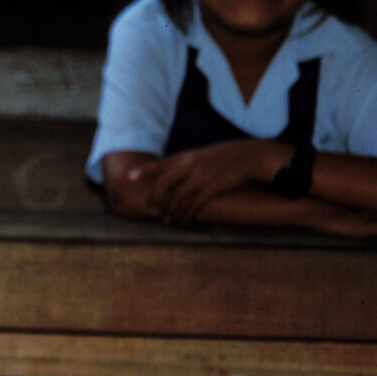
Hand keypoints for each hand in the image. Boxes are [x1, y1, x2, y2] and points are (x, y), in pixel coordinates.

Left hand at [129, 139, 283, 223]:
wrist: (247, 156)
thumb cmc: (219, 158)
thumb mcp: (198, 156)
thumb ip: (182, 166)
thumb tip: (164, 183)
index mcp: (184, 157)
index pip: (160, 164)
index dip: (144, 171)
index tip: (130, 178)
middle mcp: (190, 165)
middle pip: (163, 185)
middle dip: (156, 201)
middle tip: (153, 211)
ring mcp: (201, 176)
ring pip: (178, 199)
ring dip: (171, 212)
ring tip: (169, 219)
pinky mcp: (214, 187)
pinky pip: (195, 205)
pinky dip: (188, 214)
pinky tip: (185, 219)